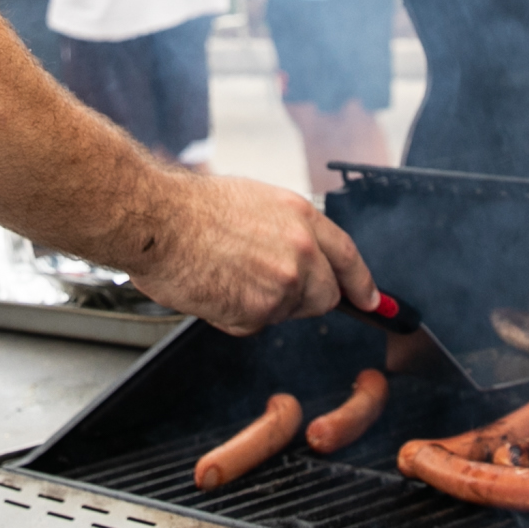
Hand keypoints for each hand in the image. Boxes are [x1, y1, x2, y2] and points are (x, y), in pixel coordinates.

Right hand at [122, 172, 377, 336]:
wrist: (157, 221)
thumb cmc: (192, 207)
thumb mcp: (257, 201)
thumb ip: (289, 231)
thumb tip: (302, 257)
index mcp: (303, 217)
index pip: (348, 257)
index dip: (361, 283)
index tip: (371, 300)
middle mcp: (302, 251)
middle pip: (325, 296)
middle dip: (303, 298)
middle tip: (264, 284)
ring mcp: (283, 284)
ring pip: (287, 313)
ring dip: (263, 305)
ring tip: (227, 276)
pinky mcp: (258, 312)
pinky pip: (255, 326)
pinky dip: (236, 316)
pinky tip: (214, 289)